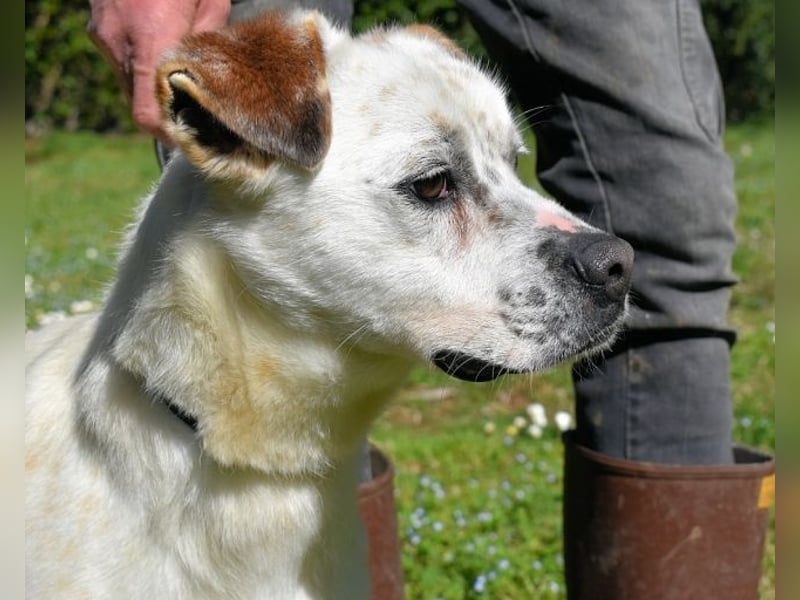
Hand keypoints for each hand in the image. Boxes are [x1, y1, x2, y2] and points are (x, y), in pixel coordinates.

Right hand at [88, 0, 229, 142]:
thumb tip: (212, 78)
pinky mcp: (98, 28)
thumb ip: (208, 44)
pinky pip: (122, 61)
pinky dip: (141, 65)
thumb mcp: (210, 2)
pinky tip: (162, 52)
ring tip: (181, 77)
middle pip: (141, 102)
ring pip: (130, 82)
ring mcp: (104, 35)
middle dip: (166, 110)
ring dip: (154, 86)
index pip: (148, 114)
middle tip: (195, 111)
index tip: (189, 138)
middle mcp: (121, 43)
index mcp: (152, 39)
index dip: (168, 134)